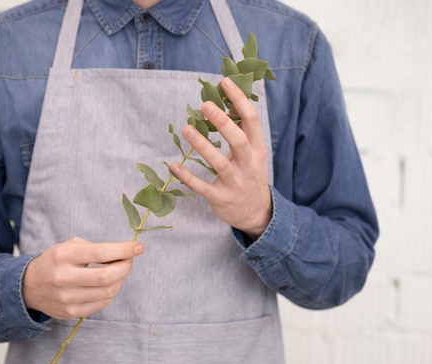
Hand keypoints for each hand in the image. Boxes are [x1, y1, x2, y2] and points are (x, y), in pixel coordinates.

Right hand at [22, 237, 144, 318]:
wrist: (29, 286)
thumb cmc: (56, 261)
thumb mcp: (69, 246)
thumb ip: (95, 248)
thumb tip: (125, 254)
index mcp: (64, 256)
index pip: (101, 253)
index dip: (124, 250)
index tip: (139, 247)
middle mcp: (64, 278)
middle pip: (107, 277)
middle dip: (125, 267)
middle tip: (129, 260)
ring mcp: (66, 298)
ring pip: (107, 292)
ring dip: (119, 280)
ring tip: (117, 272)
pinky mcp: (70, 312)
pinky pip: (101, 304)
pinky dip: (109, 293)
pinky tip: (105, 286)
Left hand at [170, 77, 271, 239]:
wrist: (256, 213)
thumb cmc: (250, 174)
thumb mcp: (253, 152)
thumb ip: (243, 128)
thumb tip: (231, 99)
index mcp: (258, 149)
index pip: (252, 120)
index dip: (239, 100)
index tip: (225, 82)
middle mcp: (249, 165)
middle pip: (239, 140)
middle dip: (222, 122)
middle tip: (205, 104)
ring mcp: (235, 183)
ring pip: (219, 163)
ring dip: (202, 145)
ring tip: (187, 129)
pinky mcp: (221, 198)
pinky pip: (203, 187)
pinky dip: (188, 177)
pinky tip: (174, 166)